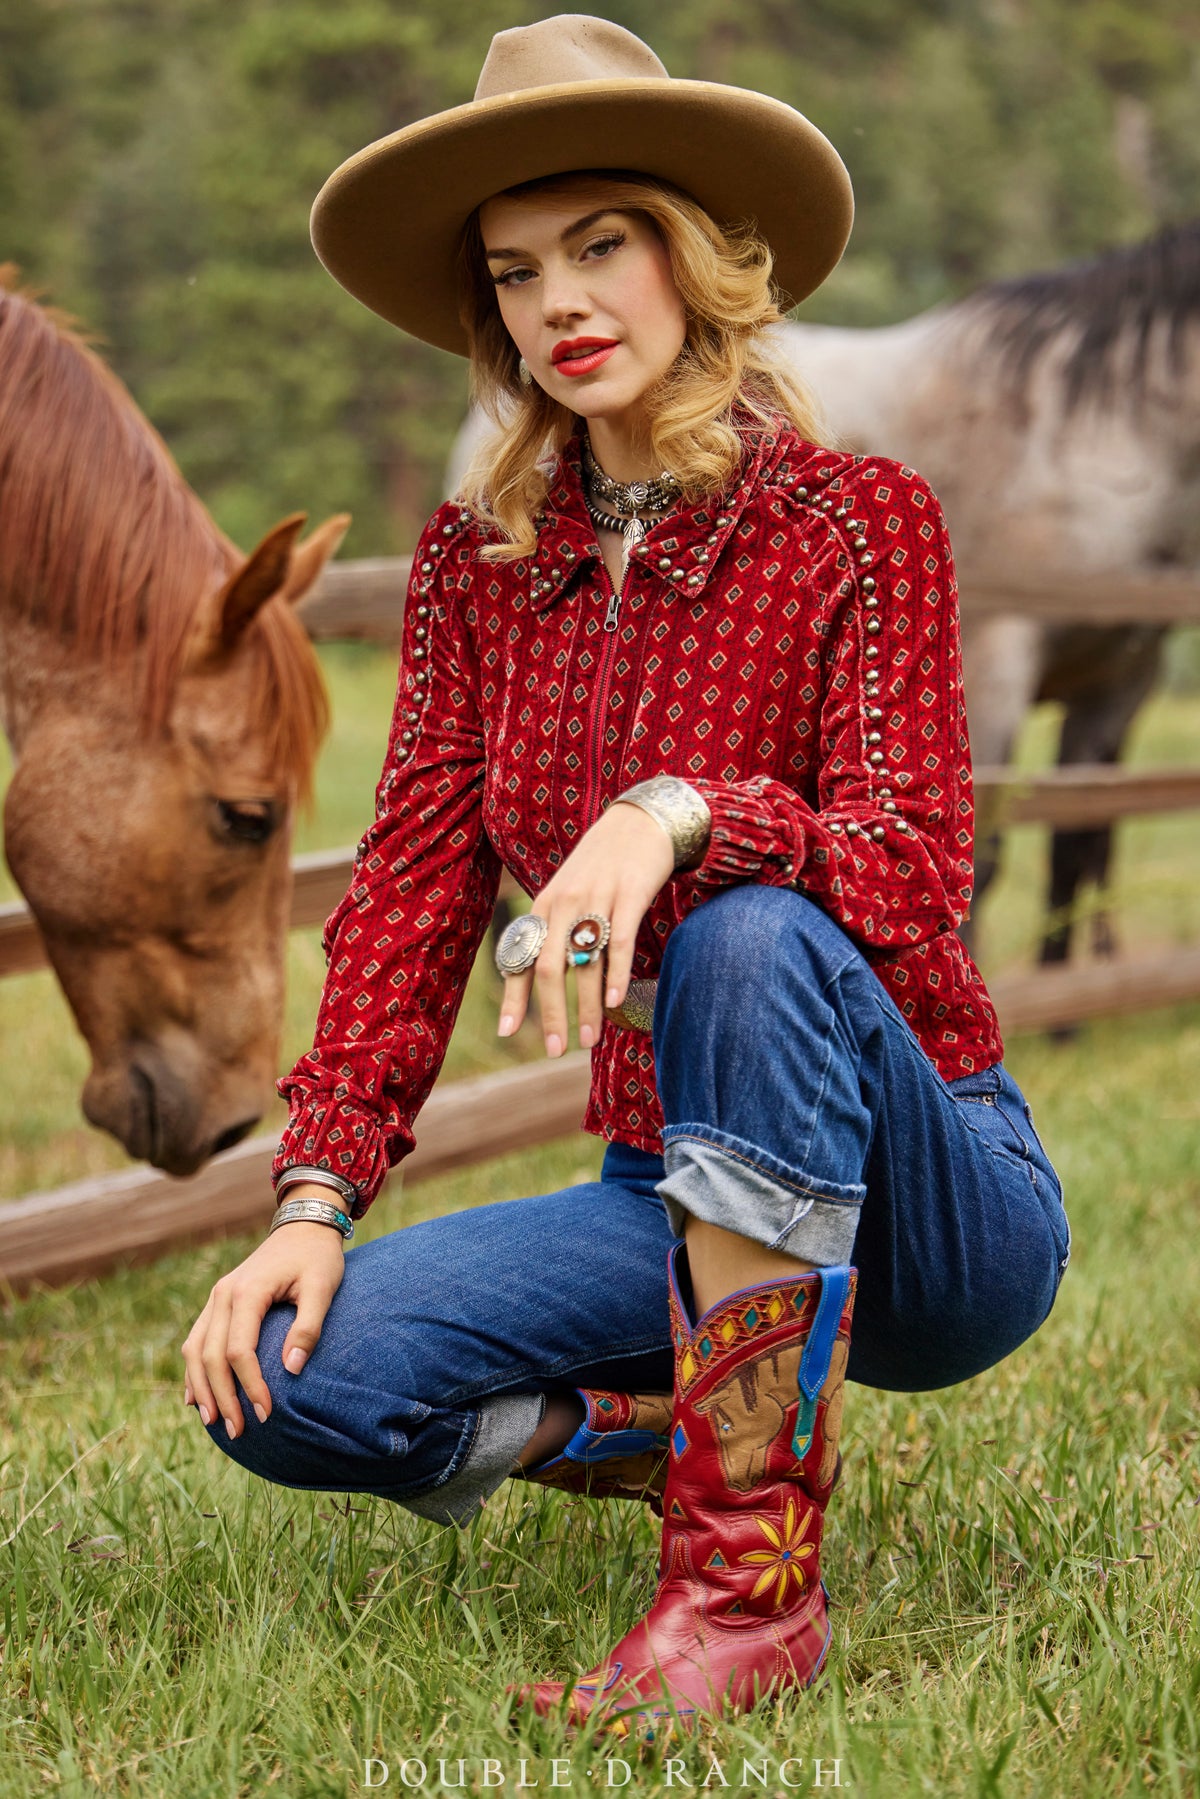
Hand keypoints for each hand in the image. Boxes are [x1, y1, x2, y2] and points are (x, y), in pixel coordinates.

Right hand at [181, 1209, 344, 1438]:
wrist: (303, 1225)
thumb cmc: (317, 1257)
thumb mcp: (322, 1287)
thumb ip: (308, 1328)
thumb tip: (291, 1371)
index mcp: (247, 1292)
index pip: (238, 1351)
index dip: (249, 1386)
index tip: (266, 1414)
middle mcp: (223, 1294)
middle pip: (210, 1356)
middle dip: (222, 1397)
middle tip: (238, 1431)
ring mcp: (216, 1297)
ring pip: (195, 1349)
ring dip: (201, 1388)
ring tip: (213, 1421)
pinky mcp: (218, 1302)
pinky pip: (197, 1339)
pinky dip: (194, 1370)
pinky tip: (196, 1396)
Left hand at [497, 800, 674, 1055]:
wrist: (640, 822)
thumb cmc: (602, 866)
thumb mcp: (568, 892)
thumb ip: (555, 930)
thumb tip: (546, 980)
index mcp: (543, 906)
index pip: (521, 957)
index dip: (513, 998)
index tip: (508, 1033)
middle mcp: (563, 903)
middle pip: (548, 968)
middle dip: (551, 1014)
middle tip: (557, 1050)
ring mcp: (596, 899)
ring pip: (584, 963)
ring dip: (585, 1007)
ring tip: (589, 1041)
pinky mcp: (629, 895)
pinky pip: (619, 942)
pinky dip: (615, 975)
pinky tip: (613, 1002)